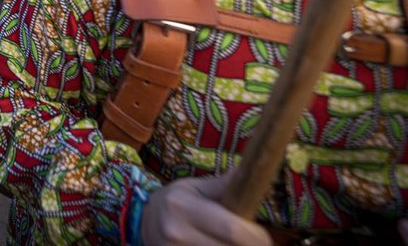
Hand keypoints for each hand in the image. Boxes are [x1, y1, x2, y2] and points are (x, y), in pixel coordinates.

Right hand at [141, 173, 271, 245]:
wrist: (143, 221)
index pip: (231, 229)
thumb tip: (251, 169)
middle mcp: (176, 232)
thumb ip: (223, 184)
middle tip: (257, 242)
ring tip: (234, 243)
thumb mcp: (194, 188)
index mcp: (183, 207)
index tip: (264, 236)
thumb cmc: (175, 202)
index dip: (256, 237)